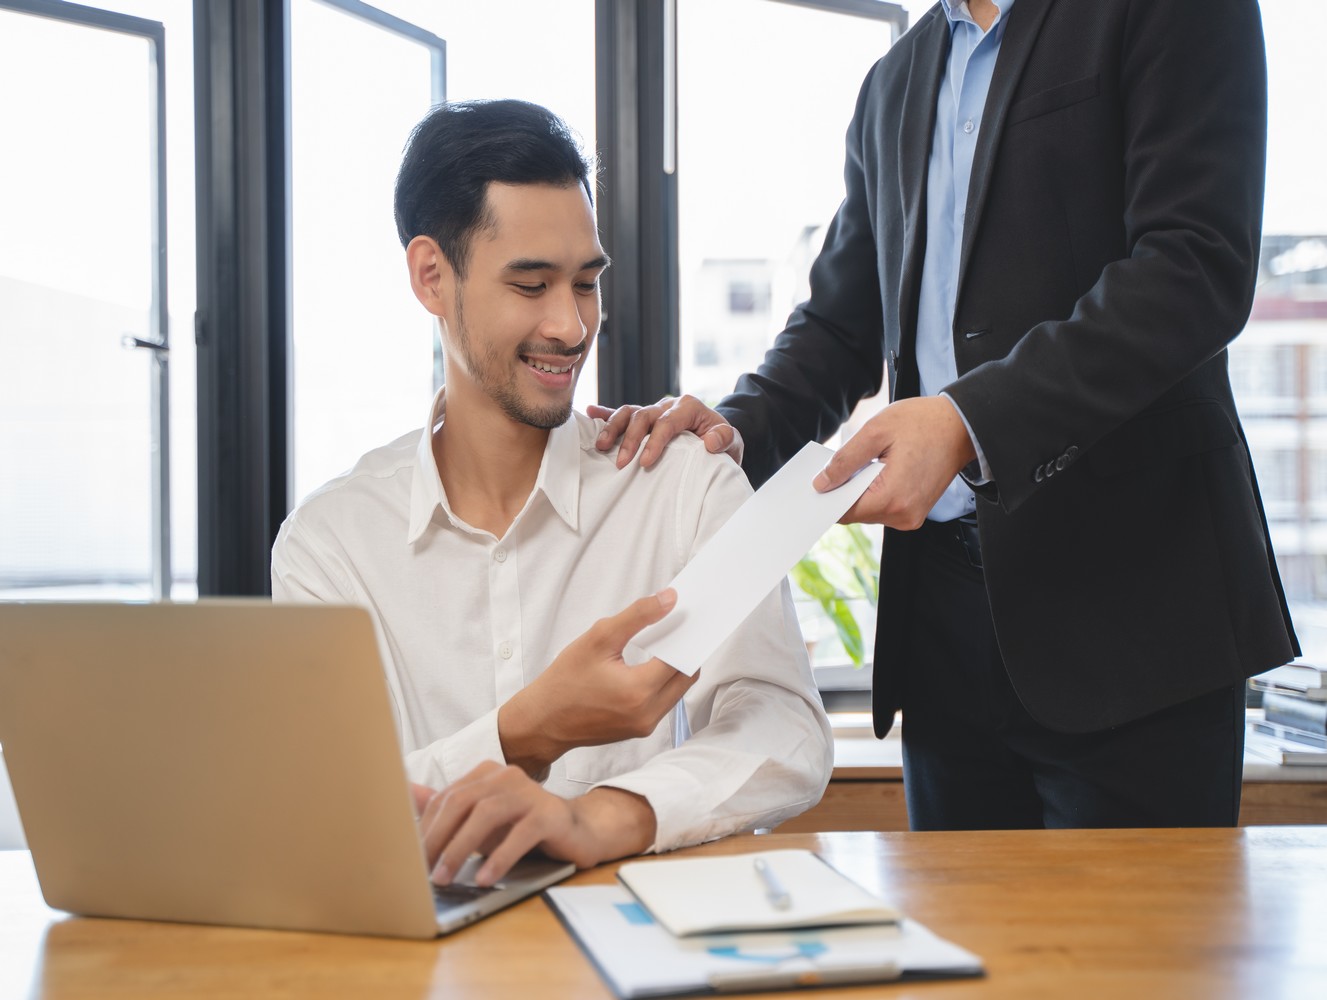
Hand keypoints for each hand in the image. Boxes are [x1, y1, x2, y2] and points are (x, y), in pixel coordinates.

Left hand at [417, 762, 655, 885]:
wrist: (577, 831)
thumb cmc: (522, 827)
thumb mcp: (481, 820)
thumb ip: (447, 807)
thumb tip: (406, 793)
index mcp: (487, 773)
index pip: (447, 797)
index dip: (427, 827)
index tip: (411, 857)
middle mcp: (507, 776)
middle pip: (462, 802)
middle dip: (438, 838)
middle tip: (422, 870)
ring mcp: (530, 793)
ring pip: (486, 814)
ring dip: (461, 849)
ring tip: (447, 877)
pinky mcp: (550, 814)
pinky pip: (519, 835)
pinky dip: (499, 858)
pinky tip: (485, 878)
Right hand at [497, 589, 699, 775]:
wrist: (543, 720)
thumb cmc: (564, 681)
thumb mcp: (599, 638)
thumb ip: (638, 616)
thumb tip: (669, 599)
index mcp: (639, 691)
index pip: (682, 658)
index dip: (687, 635)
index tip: (688, 617)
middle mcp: (648, 714)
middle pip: (686, 677)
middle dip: (686, 651)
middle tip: (680, 627)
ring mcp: (645, 725)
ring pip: (677, 691)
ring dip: (675, 668)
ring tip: (665, 643)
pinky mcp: (639, 730)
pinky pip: (664, 702)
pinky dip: (663, 682)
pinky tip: (651, 663)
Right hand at [588, 395, 742, 469]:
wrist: (718, 438)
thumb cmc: (723, 442)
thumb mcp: (734, 442)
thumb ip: (725, 439)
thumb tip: (710, 442)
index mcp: (688, 407)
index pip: (667, 422)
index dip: (655, 441)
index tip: (645, 462)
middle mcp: (668, 405)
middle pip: (643, 416)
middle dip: (630, 439)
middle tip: (622, 463)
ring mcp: (654, 411)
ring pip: (629, 412)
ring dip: (613, 428)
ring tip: (601, 446)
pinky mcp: (645, 419)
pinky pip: (623, 413)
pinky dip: (606, 413)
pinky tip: (590, 413)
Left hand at [812, 396, 977, 528]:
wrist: (962, 425)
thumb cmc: (923, 423)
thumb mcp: (875, 432)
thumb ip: (845, 461)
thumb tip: (822, 483)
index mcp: (892, 499)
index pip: (844, 511)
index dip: (827, 496)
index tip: (817, 482)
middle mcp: (903, 516)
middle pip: (856, 513)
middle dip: (844, 490)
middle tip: (842, 464)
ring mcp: (911, 516)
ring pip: (869, 510)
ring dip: (861, 490)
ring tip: (868, 462)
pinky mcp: (915, 511)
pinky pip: (884, 507)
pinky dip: (875, 491)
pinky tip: (879, 469)